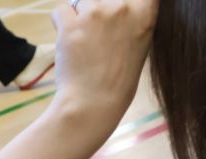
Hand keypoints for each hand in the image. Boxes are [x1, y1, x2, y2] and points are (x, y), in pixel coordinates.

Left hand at [49, 0, 158, 130]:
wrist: (94, 102)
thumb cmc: (117, 78)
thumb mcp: (139, 42)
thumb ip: (132, 17)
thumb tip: (119, 4)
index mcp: (145, 11)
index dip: (119, 2)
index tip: (114, 15)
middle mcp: (123, 6)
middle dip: (97, 10)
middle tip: (96, 35)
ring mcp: (96, 14)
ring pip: (82, 1)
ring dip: (79, 17)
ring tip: (83, 42)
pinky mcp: (71, 25)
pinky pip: (61, 9)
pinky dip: (60, 23)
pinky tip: (68, 41)